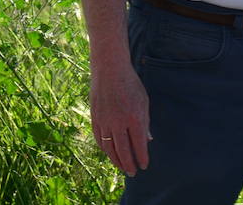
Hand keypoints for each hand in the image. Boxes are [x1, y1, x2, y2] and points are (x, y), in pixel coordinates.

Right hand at [91, 60, 150, 175]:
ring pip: (109, 148)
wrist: (109, 69)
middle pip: (123, 151)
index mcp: (134, 117)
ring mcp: (104, 120)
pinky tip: (110, 153)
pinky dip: (105, 149)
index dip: (142, 158)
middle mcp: (118, 122)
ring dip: (116, 160)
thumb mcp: (143, 101)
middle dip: (129, 164)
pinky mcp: (95, 118)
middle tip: (133, 173)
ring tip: (122, 167)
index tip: (144, 165)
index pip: (139, 145)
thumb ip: (145, 122)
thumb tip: (148, 141)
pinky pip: (99, 139)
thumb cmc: (130, 84)